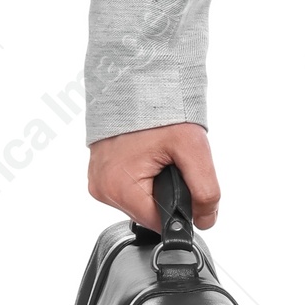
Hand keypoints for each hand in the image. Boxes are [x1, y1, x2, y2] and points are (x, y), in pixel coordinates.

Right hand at [86, 121, 219, 230]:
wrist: (137, 81)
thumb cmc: (159, 110)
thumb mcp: (193, 149)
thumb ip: (205, 190)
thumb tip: (206, 220)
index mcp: (120, 189)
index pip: (160, 222)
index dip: (179, 208)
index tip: (183, 182)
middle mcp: (102, 189)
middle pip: (148, 213)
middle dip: (166, 193)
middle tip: (170, 161)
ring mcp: (97, 182)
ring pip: (139, 202)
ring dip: (154, 185)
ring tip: (158, 155)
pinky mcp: (98, 173)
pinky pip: (127, 188)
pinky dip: (142, 176)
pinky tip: (146, 156)